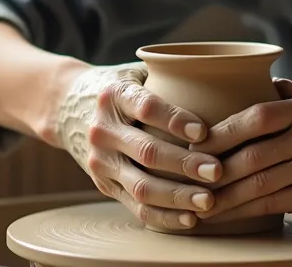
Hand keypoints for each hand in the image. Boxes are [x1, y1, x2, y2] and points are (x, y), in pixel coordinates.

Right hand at [53, 62, 222, 229]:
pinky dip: (164, 216)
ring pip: (141, 186)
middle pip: (146, 151)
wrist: (68, 109)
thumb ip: (169, 75)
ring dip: (177, 196)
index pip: (145, 107)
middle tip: (217, 171)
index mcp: (114, 95)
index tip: (202, 131)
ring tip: (209, 201)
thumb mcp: (136, 72)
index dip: (174, 120)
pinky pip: (136, 206)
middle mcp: (103, 130)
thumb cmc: (122, 88)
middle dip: (184, 164)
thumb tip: (223, 78)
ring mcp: (101, 162)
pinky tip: (190, 219)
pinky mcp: (104, 185)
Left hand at [191, 90, 291, 229]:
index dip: (221, 130)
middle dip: (213, 165)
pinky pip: (271, 204)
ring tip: (195, 200)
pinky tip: (222, 214)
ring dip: (221, 194)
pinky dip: (241, 211)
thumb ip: (286, 99)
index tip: (192, 141)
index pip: (256, 114)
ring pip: (257, 181)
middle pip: (253, 151)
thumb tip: (247, 77)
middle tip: (183, 174)